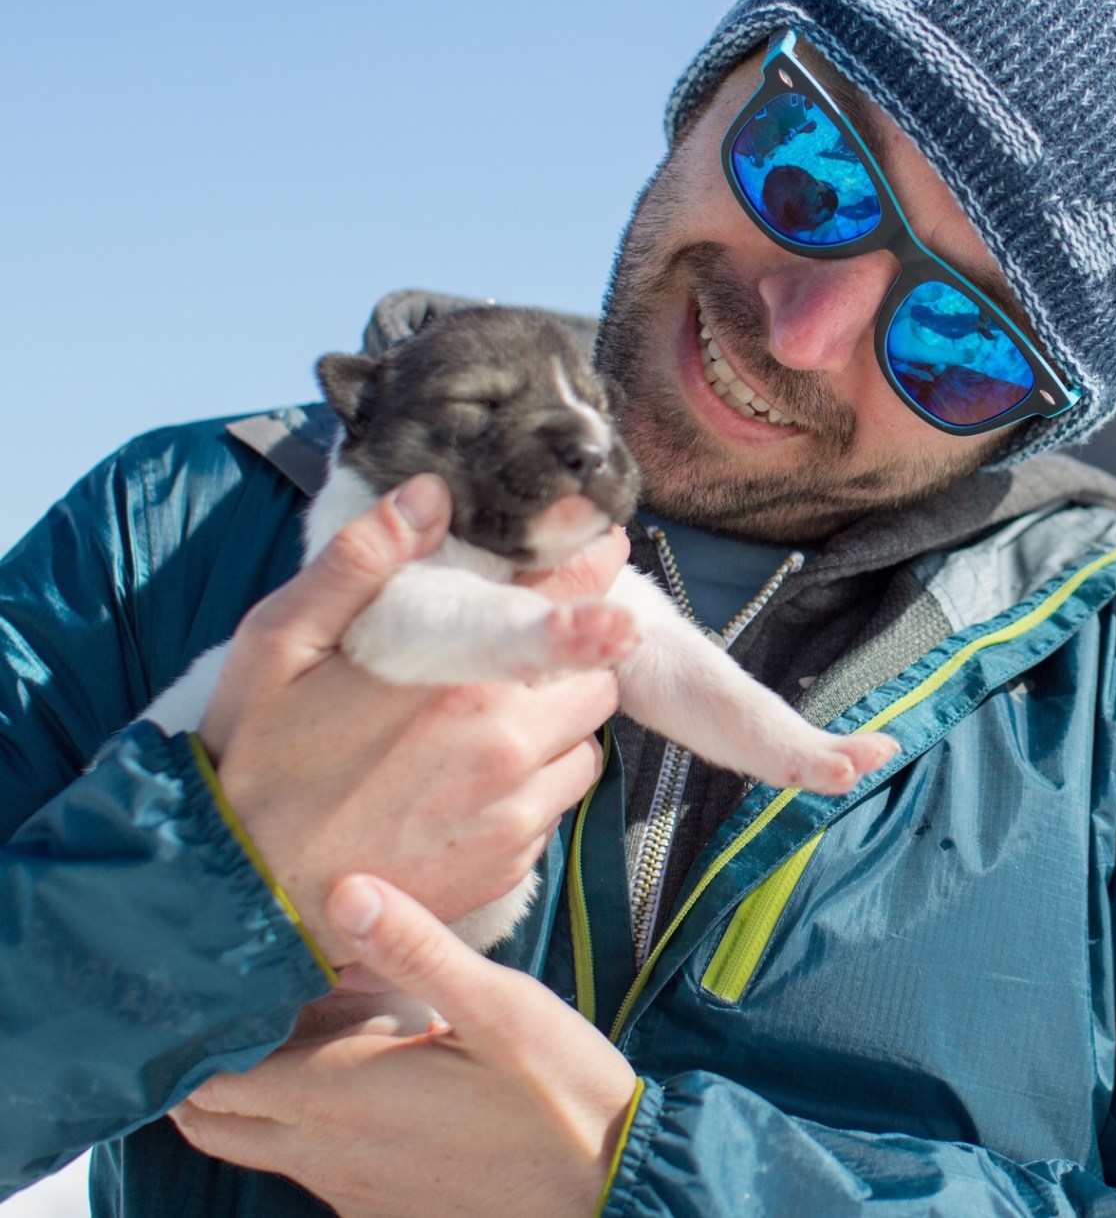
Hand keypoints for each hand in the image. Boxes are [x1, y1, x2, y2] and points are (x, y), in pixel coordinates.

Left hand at [173, 874, 638, 1217]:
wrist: (609, 1186)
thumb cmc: (560, 1094)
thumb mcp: (499, 1006)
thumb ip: (416, 948)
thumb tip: (346, 888)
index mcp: (340, 1100)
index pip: (214, 1080)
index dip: (199, 1033)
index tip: (214, 982)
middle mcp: (327, 1156)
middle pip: (215, 1123)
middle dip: (205, 1067)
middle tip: (239, 1002)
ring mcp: (351, 1190)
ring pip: (261, 1145)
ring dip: (259, 1092)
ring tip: (306, 1026)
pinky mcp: (381, 1207)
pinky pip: (310, 1165)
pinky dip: (305, 1121)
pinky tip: (364, 1074)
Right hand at [202, 477, 628, 948]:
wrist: (241, 896)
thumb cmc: (256, 761)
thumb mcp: (281, 643)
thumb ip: (360, 563)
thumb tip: (430, 490)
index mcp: (459, 678)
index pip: (571, 605)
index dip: (593, 571)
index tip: (603, 553)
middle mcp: (504, 743)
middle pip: (596, 677)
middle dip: (569, 661)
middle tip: (515, 661)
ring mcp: (512, 811)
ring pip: (585, 745)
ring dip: (556, 728)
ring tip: (488, 727)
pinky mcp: (509, 865)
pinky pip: (555, 808)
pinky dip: (533, 790)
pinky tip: (471, 786)